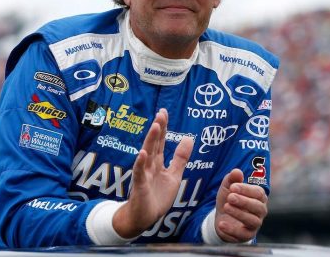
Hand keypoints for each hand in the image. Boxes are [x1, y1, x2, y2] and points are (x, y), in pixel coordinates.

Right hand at [113, 108, 193, 237]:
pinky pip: (140, 173)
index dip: (163, 127)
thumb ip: (180, 158)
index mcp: (157, 162)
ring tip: (155, 126)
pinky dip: (141, 163)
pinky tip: (142, 153)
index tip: (164, 112)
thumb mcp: (174, 175)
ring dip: (150, 140)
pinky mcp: (140, 186)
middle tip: (161, 113)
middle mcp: (149, 165)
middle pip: (154, 143)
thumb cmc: (157, 196)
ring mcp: (144, 174)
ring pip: (147, 154)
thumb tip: (189, 138)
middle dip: (158, 128)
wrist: (145, 217)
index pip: (160, 141)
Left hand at [214, 168, 267, 242]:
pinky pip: (243, 234)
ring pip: (253, 220)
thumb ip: (232, 179)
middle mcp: (260, 211)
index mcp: (259, 197)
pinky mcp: (247, 235)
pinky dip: (232, 230)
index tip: (233, 187)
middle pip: (258, 207)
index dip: (246, 189)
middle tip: (230, 197)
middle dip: (244, 201)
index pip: (258, 192)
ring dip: (239, 213)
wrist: (222, 218)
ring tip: (226, 207)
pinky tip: (222, 223)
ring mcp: (255, 224)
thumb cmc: (229, 200)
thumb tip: (236, 171)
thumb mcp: (228, 188)